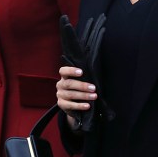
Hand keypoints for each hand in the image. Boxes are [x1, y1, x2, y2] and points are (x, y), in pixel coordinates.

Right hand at [60, 14, 108, 131]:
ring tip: (94, 96)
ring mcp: (60, 94)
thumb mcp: (86, 76)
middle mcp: (60, 83)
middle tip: (94, 88)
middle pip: (68, 83)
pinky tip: (88, 106)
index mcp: (65, 74)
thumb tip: (98, 50)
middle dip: (81, 85)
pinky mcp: (62, 105)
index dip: (71, 70)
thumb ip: (88, 68)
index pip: (63, 70)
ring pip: (70, 95)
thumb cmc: (83, 84)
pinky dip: (79, 106)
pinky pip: (69, 106)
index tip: (81, 72)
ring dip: (83, 96)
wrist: (77, 102)